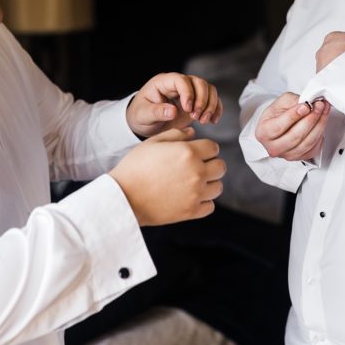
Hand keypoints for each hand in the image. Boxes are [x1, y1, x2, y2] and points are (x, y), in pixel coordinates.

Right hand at [110, 128, 225, 225]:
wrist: (123, 196)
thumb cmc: (135, 167)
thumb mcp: (152, 143)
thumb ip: (176, 135)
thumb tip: (193, 133)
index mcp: (188, 152)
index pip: (214, 148)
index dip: (206, 148)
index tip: (197, 153)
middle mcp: (196, 172)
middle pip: (221, 167)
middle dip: (211, 164)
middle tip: (197, 167)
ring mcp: (195, 193)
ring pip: (218, 187)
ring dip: (209, 183)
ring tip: (193, 182)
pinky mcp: (191, 211)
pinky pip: (210, 206)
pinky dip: (203, 202)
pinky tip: (190, 197)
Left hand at [126, 72, 222, 137]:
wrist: (144, 124)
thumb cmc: (140, 116)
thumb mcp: (143, 115)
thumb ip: (157, 112)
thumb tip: (173, 111)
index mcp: (163, 83)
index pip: (180, 80)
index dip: (187, 93)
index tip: (187, 109)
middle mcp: (178, 84)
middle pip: (199, 82)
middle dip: (202, 100)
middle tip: (196, 117)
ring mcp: (189, 92)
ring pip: (208, 89)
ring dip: (210, 105)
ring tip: (204, 120)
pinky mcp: (196, 102)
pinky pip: (212, 99)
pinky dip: (216, 109)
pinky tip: (213, 120)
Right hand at [254, 92, 330, 161]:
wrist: (280, 124)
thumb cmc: (278, 114)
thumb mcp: (282, 102)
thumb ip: (294, 102)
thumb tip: (308, 103)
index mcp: (264, 133)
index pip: (279, 126)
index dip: (294, 116)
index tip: (306, 105)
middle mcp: (273, 147)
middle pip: (295, 136)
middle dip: (310, 118)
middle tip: (319, 105)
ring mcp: (287, 155)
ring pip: (307, 143)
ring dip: (319, 124)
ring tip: (323, 110)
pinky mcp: (301, 157)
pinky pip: (314, 147)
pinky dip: (321, 133)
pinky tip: (322, 120)